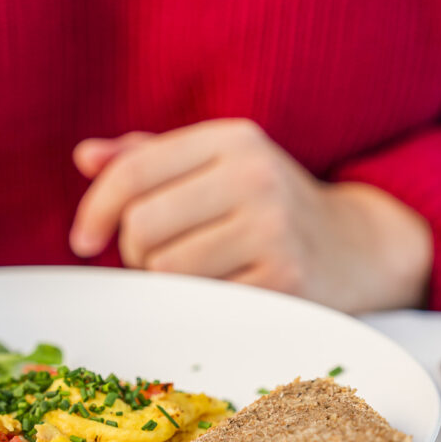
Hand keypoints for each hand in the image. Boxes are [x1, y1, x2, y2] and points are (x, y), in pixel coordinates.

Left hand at [69, 119, 431, 312]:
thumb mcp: (216, 164)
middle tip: (160, 256)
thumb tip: (84, 157)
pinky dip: (199, 302)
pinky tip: (223, 290)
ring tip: (196, 271)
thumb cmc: (266, 204)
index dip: (95, 210)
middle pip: (142, 226)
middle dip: (136, 250)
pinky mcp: (285, 280)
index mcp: (232, 138)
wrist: (357, 247)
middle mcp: (254, 175)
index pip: (134, 172)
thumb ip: (148, 157)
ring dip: (165, 281)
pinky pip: (201, 301)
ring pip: (165, 269)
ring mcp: (273, 228)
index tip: (83, 241)